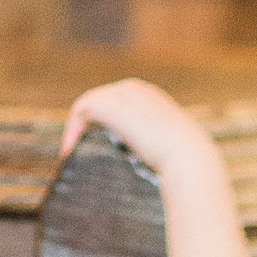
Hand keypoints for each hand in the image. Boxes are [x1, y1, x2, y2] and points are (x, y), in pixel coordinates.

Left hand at [60, 77, 216, 177]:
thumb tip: (157, 166)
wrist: (187, 158)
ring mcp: (123, 96)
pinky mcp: (112, 108)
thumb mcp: (172, 150)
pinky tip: (68, 150)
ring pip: (88, 103)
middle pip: (100, 99)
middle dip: (86, 123)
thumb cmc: (185, 162)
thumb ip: (160, 149)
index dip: (104, 121)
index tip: (100, 146)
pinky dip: (72, 129)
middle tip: (75, 147)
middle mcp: (135, 89)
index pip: (117, 101)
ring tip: (68, 150)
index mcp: (151, 96)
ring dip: (75, 127)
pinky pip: (82, 110)